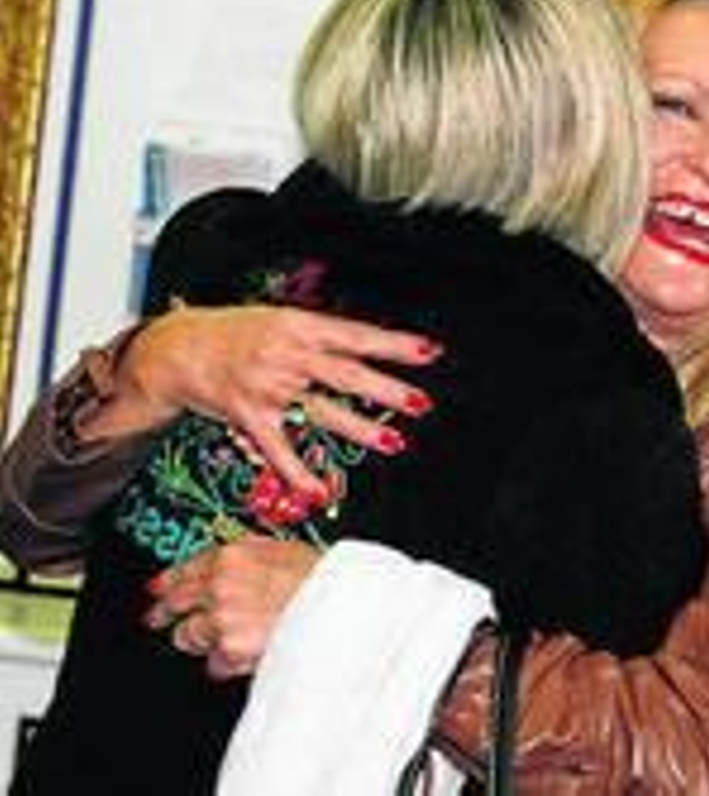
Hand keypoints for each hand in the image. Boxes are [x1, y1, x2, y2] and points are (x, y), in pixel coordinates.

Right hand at [88, 305, 439, 497]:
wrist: (178, 348)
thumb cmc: (235, 333)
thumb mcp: (282, 320)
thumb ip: (323, 335)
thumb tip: (370, 345)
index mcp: (300, 326)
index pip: (356, 335)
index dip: (393, 344)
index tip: (428, 352)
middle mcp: (286, 355)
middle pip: (345, 374)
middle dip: (385, 390)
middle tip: (419, 403)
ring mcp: (267, 386)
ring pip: (320, 410)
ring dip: (358, 429)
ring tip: (392, 442)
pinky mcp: (248, 415)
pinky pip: (278, 448)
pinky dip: (298, 472)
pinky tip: (319, 491)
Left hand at [144, 536, 319, 679]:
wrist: (343, 611)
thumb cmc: (324, 582)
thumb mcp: (286, 550)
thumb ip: (250, 556)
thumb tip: (228, 562)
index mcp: (233, 556)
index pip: (184, 568)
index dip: (168, 581)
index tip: (159, 589)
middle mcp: (220, 585)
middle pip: (174, 602)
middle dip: (164, 612)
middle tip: (158, 619)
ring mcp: (222, 618)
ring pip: (187, 636)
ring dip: (199, 640)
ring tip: (222, 640)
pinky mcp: (229, 649)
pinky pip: (213, 663)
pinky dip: (225, 663)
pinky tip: (243, 656)